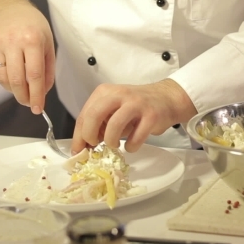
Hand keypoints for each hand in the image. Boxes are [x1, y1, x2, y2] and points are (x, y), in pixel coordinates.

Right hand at [0, 0, 54, 113]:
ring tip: (22, 87)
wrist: (9, 9)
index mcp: (32, 39)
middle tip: (29, 103)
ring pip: (3, 79)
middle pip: (16, 80)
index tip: (38, 108)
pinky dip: (4, 81)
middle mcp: (13, 41)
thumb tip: (43, 92)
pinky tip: (11, 76)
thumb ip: (48, 69)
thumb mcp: (48, 43)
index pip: (34, 75)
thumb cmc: (32, 27)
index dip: (36, 95)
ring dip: (13, 90)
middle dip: (24, 97)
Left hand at [71, 79, 196, 152]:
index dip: (79, 136)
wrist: (165, 99)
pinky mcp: (151, 116)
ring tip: (115, 144)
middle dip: (90, 136)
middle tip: (95, 145)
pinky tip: (131, 145)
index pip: (85, 114)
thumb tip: (82, 146)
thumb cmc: (135, 107)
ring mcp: (136, 104)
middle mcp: (118, 94)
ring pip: (114, 126)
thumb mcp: (113, 110)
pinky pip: (136, 137)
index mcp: (105, 92)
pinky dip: (131, 146)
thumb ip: (98, 123)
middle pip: (94, 116)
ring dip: (111, 141)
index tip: (78, 151)